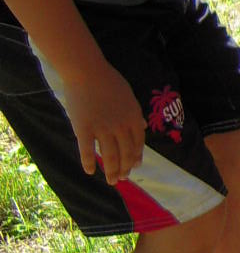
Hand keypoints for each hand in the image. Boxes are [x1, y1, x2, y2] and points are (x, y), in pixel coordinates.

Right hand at [56, 57, 144, 183]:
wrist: (87, 71)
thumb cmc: (108, 81)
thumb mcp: (129, 96)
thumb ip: (135, 113)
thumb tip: (142, 125)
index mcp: (133, 118)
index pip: (138, 143)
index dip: (136, 157)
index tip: (135, 167)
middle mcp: (120, 126)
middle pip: (125, 153)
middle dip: (125, 168)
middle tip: (122, 179)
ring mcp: (102, 128)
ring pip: (109, 156)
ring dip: (111, 171)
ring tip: (111, 181)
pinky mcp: (84, 128)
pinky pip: (86, 150)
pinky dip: (88, 163)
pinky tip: (90, 171)